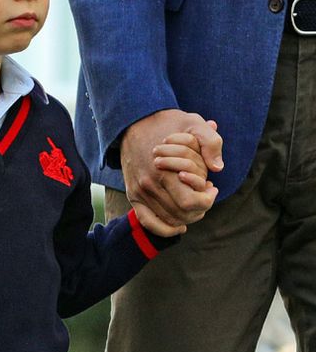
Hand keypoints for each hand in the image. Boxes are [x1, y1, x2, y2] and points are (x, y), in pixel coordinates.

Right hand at [120, 110, 221, 234]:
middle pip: (182, 214)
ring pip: (169, 220)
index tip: (212, 187)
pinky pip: (148, 221)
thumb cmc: (167, 123)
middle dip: (200, 208)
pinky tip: (179, 226)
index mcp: (165, 171)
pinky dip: (165, 229)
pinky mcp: (133, 195)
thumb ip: (210, 143)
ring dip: (187, 216)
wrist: (134, 122)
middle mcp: (149, 186)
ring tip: (194, 201)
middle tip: (205, 194)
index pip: (191, 202)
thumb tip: (217, 168)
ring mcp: (139, 192)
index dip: (208, 200)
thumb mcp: (194, 123)